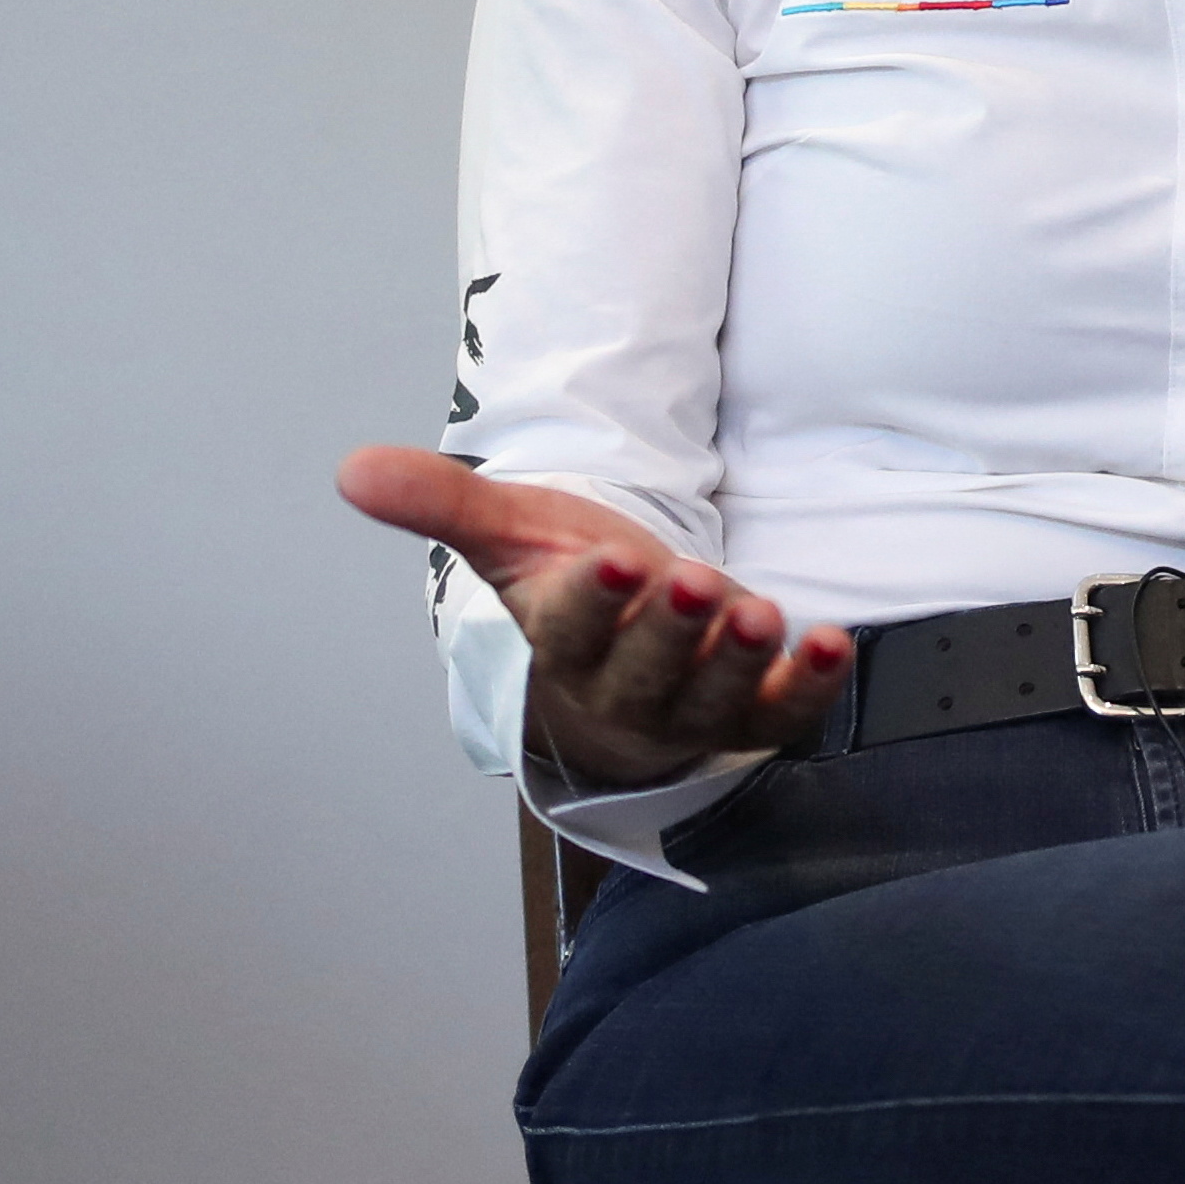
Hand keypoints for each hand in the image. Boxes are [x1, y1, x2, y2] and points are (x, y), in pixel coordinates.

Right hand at [335, 446, 849, 787]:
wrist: (626, 648)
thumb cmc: (575, 588)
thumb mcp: (515, 534)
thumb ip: (444, 503)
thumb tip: (353, 469)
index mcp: (563, 642)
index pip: (569, 630)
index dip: (590, 600)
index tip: (608, 558)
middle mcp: (626, 686)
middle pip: (643, 671)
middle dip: (668, 631)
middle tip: (694, 583)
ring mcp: (692, 707)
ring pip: (711, 698)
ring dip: (738, 658)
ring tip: (759, 612)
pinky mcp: (753, 714)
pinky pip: (781, 714)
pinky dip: (809, 686)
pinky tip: (831, 644)